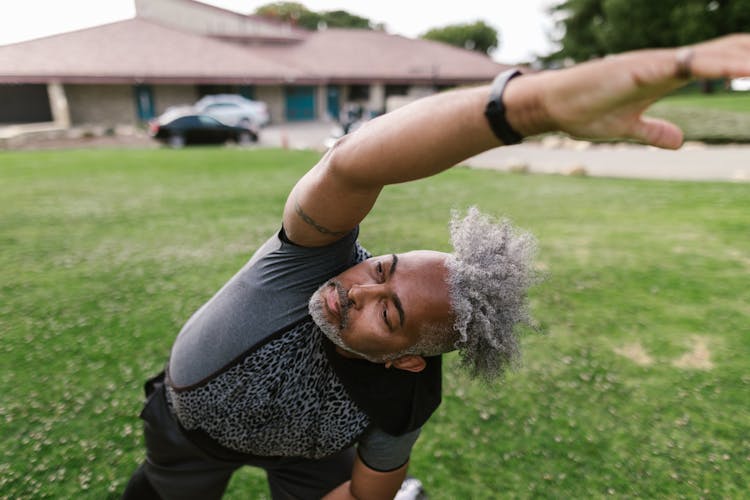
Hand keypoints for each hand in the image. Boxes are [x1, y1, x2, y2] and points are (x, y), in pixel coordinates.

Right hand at [508, 34, 749, 148]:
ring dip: (747, 58)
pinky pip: (688, 64)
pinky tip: (745, 69)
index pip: (719, 61)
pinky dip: (719, 65)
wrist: (551, 106)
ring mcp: (655, 63)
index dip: (747, 64)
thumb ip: (654, 131)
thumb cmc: (584, 111)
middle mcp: (666, 63)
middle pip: (726, 52)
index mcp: (667, 75)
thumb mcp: (627, 128)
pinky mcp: (642, 68)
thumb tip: (680, 141)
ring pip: (714, 54)